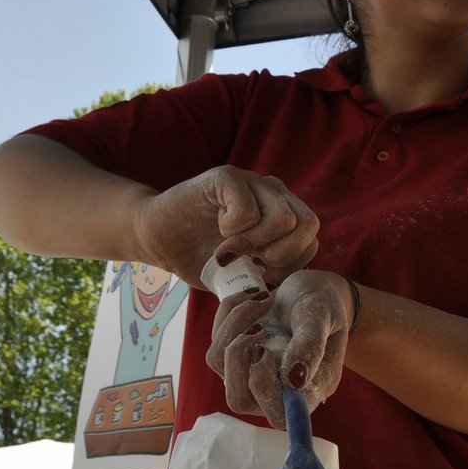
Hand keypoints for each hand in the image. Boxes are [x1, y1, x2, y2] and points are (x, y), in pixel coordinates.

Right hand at [142, 166, 318, 284]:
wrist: (156, 239)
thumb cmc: (200, 257)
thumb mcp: (242, 277)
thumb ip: (269, 278)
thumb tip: (286, 291)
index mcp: (283, 213)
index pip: (311, 240)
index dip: (288, 265)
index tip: (259, 272)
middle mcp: (273, 192)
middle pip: (307, 225)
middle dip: (278, 255)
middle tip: (248, 260)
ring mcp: (252, 180)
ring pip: (283, 218)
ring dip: (254, 243)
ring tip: (228, 248)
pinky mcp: (226, 176)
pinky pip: (247, 210)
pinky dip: (231, 231)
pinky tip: (217, 227)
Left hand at [206, 270, 351, 427]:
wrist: (309, 289)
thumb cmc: (323, 304)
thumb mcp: (323, 316)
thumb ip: (311, 345)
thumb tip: (294, 381)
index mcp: (309, 390)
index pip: (279, 416)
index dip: (264, 390)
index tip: (266, 351)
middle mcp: (278, 390)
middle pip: (238, 399)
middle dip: (238, 357)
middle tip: (259, 327)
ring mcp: (251, 376)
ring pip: (220, 365)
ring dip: (235, 325)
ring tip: (263, 299)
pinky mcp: (235, 359)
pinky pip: (216, 343)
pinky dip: (230, 315)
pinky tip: (252, 298)